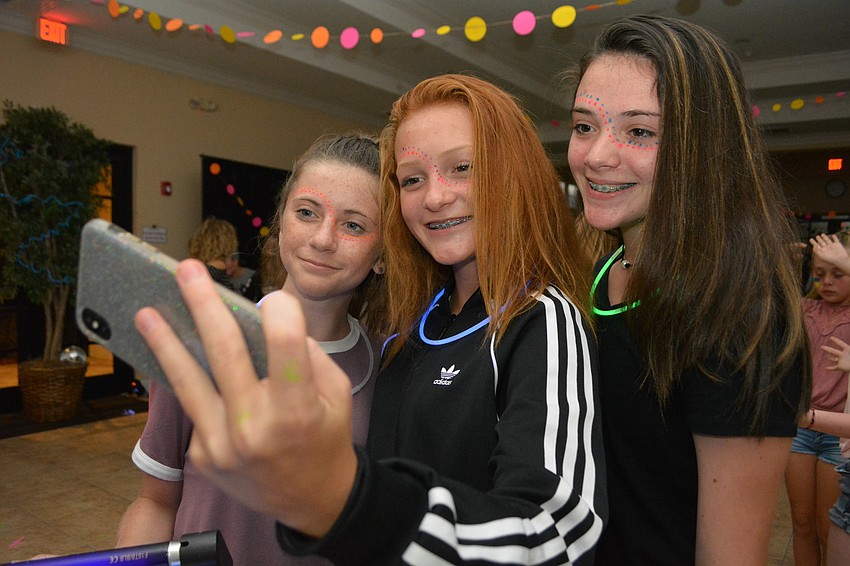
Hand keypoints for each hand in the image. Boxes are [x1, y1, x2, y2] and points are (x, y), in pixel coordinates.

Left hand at [134, 259, 356, 537]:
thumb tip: (262, 316)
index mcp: (297, 409)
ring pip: (188, 380)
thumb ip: (304, 355)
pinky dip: (187, 379)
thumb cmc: (327, 437)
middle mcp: (255, 428)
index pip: (284, 343)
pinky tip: (174, 356)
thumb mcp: (335, 394)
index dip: (280, 311)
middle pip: (224, 351)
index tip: (274, 299)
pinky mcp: (203, 456)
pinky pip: (193, 406)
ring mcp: (222, 445)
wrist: (313, 501)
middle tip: (186, 270)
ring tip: (147, 313)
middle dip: (203, 304)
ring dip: (165, 342)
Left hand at [809, 233, 848, 266]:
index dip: (813, 242)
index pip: (816, 245)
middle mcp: (826, 248)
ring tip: (822, 234)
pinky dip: (835, 237)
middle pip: (822, 242)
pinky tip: (833, 235)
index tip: (810, 239)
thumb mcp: (820, 255)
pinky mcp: (837, 244)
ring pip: (827, 240)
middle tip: (817, 236)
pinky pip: (835, 240)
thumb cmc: (829, 259)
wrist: (840, 260)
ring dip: (825, 237)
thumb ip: (816, 250)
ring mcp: (832, 246)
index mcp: (822, 250)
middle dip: (819, 239)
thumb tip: (814, 245)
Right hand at [821, 335, 849, 371]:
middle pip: (833, 351)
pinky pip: (834, 368)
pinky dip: (830, 368)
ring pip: (833, 358)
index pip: (841, 344)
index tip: (831, 337)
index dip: (836, 340)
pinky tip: (826, 368)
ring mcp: (841, 360)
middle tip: (821, 347)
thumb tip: (847, 344)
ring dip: (829, 357)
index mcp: (847, 349)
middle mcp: (843, 354)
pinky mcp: (840, 366)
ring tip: (827, 356)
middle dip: (827, 349)